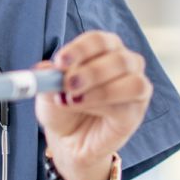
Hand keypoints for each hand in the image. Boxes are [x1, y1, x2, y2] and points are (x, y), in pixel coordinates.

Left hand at [36, 30, 151, 179]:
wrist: (69, 140)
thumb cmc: (63, 107)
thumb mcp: (48, 92)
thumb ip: (47, 79)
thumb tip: (43, 68)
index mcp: (104, 49)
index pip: (98, 40)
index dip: (80, 49)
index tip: (60, 62)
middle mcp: (125, 62)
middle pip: (118, 57)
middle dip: (91, 71)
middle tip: (67, 85)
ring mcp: (135, 86)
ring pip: (131, 79)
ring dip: (100, 90)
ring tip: (74, 100)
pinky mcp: (136, 111)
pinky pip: (129, 103)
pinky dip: (105, 105)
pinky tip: (87, 109)